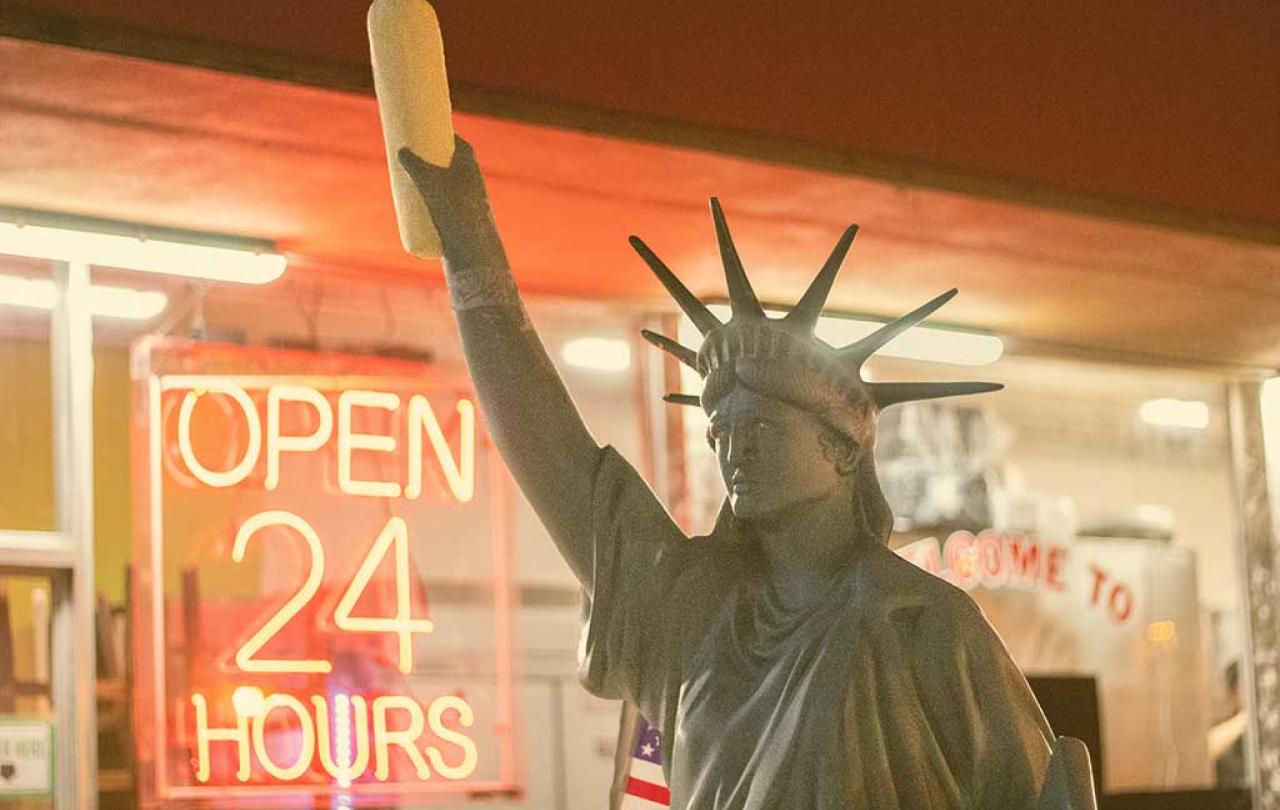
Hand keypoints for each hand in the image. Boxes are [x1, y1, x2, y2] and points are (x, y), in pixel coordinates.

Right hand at [398, 136, 507, 268]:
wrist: (473, 246)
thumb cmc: (452, 208)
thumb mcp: (427, 181)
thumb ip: (412, 163)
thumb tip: (400, 152)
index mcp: (470, 164)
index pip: (459, 143)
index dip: (443, 136)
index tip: (425, 133)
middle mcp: (473, 181)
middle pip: (452, 164)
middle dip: (433, 159)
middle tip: (411, 157)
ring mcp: (469, 201)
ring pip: (450, 185)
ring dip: (433, 181)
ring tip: (411, 180)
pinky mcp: (463, 220)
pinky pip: (448, 205)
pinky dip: (436, 201)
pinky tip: (422, 204)